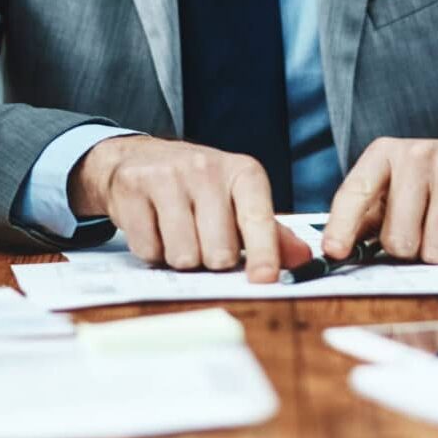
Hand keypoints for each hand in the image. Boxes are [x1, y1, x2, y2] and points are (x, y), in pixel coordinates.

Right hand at [68, 136, 311, 282]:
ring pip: (183, 256)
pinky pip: (149, 250)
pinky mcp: (132, 188)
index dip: (263, 251)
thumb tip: (304, 259)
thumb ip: (271, 233)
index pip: (257, 217)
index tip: (264, 278)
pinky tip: (154, 227)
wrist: (138, 159)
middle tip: (205, 243)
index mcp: (242, 172)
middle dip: (213, 260)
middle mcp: (206, 168)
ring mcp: (167, 176)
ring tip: (179, 234)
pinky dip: (153, 251)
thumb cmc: (198, 187)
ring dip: (181, 258)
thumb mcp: (238, 201)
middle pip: (219, 252)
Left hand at [321, 138, 437, 262]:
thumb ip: (367, 216)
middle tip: (425, 229)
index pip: (355, 193)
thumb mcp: (399, 186)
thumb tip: (335, 249)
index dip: (341, 227)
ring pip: (434, 251)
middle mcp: (417, 155)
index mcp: (386, 153)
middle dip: (412, 249)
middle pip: (398, 240)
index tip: (333, 252)